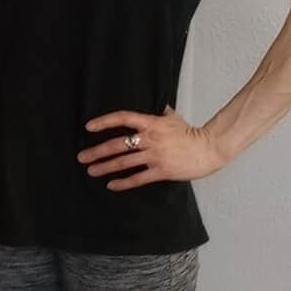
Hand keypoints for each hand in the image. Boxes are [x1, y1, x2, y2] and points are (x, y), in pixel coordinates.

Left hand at [79, 106, 225, 190]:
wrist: (209, 149)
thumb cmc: (190, 132)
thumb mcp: (173, 118)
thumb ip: (160, 113)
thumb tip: (159, 105)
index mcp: (150, 123)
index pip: (122, 119)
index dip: (104, 122)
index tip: (88, 127)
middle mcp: (149, 139)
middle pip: (117, 144)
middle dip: (97, 151)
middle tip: (81, 157)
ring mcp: (154, 156)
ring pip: (124, 162)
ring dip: (105, 167)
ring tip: (91, 170)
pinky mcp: (161, 171)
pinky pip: (138, 178)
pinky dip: (123, 182)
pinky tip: (111, 185)